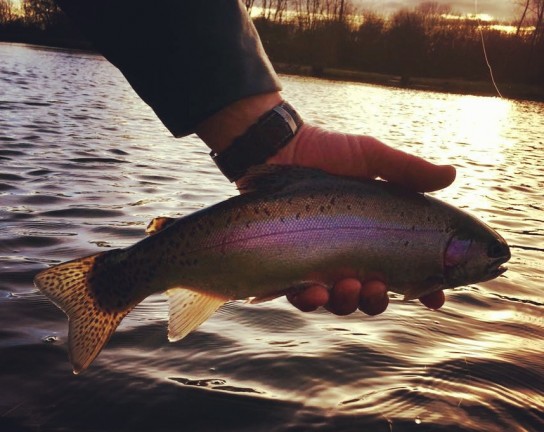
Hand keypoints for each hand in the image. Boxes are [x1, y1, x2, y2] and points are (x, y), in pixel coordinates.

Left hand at [196, 93, 454, 315]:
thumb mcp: (370, 157)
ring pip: (341, 302)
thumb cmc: (327, 151)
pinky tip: (316, 291)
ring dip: (350, 303)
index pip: (408, 268)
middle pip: (373, 294)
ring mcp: (320, 263)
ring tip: (351, 285)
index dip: (425, 288)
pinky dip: (312, 301)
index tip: (437, 298)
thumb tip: (452, 175)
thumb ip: (407, 170)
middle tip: (380, 288)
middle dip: (379, 300)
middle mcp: (350, 253)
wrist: (280, 148)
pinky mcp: (291, 267)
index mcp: (376, 233)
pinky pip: (303, 297)